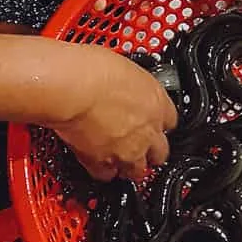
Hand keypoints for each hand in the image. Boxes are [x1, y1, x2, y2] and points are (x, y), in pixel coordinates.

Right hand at [46, 46, 177, 181]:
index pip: (170, 121)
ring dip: (130, 165)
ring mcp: (127, 150)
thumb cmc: (90, 69)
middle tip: (139, 145)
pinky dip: (102, 170)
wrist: (71, 87)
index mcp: (156, 102)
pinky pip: (106, 175)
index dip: (158, 122)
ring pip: (137, 171)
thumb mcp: (122, 66)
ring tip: (119, 158)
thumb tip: (122, 82)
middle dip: (150, 150)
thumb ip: (128, 84)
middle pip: (160, 152)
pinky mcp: (102, 163)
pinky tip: (97, 162)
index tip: (151, 122)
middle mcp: (147, 130)